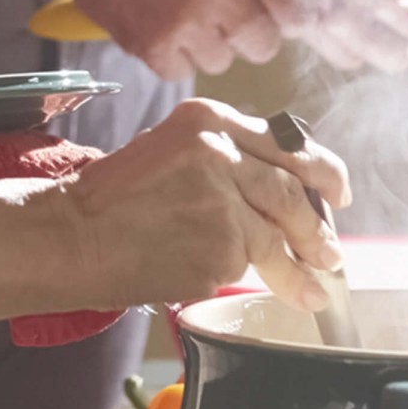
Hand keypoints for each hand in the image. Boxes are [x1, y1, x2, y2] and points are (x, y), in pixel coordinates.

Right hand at [0, 0, 357, 80]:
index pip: (296, 8)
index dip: (282, 5)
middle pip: (266, 43)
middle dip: (248, 25)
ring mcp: (185, 22)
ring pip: (225, 60)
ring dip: (210, 40)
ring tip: (183, 3)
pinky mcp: (151, 46)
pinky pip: (184, 70)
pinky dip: (174, 52)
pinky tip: (159, 17)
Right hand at [51, 100, 351, 311]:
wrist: (70, 236)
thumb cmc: (111, 199)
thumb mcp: (170, 151)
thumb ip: (223, 159)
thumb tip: (275, 190)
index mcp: (210, 121)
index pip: (287, 143)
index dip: (322, 171)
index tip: (337, 192)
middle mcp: (222, 153)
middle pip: (292, 191)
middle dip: (319, 226)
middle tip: (332, 250)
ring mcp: (224, 202)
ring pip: (278, 236)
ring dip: (303, 266)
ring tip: (315, 287)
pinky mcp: (219, 247)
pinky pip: (246, 264)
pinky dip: (253, 277)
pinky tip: (256, 287)